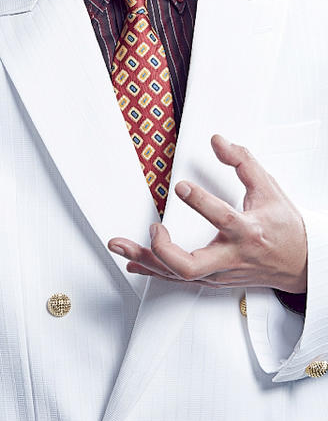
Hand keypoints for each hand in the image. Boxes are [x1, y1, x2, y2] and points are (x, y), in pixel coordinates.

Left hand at [108, 134, 307, 293]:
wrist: (301, 264)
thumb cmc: (284, 228)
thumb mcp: (269, 189)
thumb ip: (243, 162)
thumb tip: (218, 141)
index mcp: (248, 231)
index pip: (222, 218)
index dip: (200, 203)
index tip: (181, 186)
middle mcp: (231, 256)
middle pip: (191, 265)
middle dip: (164, 249)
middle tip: (153, 228)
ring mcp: (219, 272)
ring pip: (177, 274)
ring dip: (145, 259)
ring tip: (119, 245)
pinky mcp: (212, 279)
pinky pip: (177, 277)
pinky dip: (152, 268)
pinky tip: (133, 260)